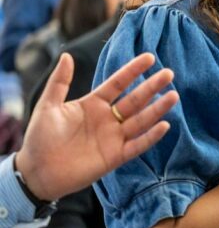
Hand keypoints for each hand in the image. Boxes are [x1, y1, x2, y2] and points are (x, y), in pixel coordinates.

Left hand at [16, 53, 179, 200]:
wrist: (36, 172)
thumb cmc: (40, 138)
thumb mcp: (48, 106)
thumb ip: (59, 82)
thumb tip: (67, 55)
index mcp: (93, 104)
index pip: (117, 84)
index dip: (132, 71)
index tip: (149, 58)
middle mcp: (107, 119)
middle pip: (135, 100)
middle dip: (152, 87)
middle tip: (168, 74)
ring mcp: (114, 137)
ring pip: (141, 120)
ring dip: (157, 109)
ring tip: (173, 96)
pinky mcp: (116, 156)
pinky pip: (138, 145)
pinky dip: (151, 136)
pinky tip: (164, 125)